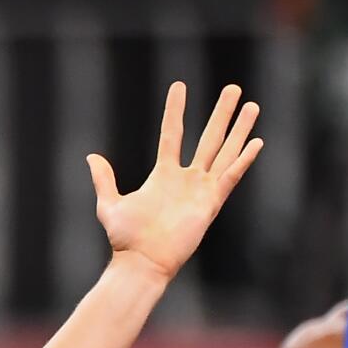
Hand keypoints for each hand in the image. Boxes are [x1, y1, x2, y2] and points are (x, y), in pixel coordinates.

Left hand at [87, 83, 263, 281]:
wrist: (141, 261)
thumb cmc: (126, 239)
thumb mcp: (109, 204)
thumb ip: (104, 179)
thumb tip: (92, 157)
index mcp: (163, 175)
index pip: (172, 133)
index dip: (175, 110)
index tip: (179, 86)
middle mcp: (186, 179)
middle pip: (209, 138)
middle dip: (222, 113)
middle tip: (233, 89)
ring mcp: (201, 190)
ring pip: (225, 152)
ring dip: (239, 130)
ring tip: (251, 105)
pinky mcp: (210, 203)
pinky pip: (231, 177)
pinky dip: (243, 160)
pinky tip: (256, 142)